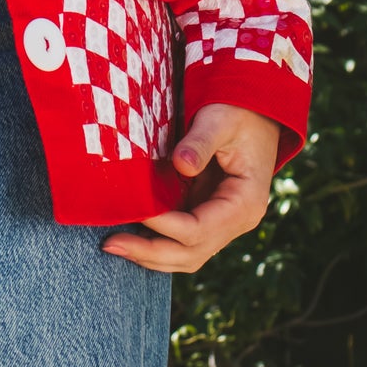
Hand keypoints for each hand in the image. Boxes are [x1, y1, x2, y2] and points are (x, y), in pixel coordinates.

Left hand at [101, 105, 279, 272]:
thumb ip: (200, 142)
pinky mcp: (207, 215)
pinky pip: (181, 240)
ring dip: (150, 255)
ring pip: (185, 254)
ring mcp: (221, 222)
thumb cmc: (237, 112)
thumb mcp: (220, 120)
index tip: (134, 211)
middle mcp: (236, 221)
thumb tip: (181, 164)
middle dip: (150, 252)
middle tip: (111, 244)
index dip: (164, 226)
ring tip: (114, 245)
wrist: (255, 112)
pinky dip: (156, 242)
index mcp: (245, 203)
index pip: (199, 229)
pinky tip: (129, 234)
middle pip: (191, 253)